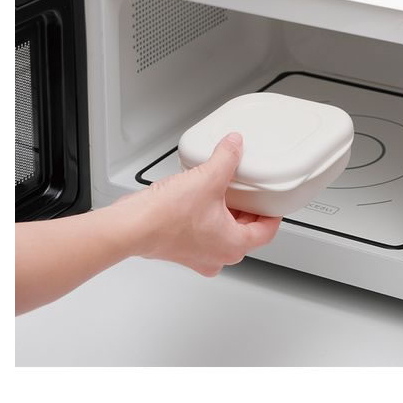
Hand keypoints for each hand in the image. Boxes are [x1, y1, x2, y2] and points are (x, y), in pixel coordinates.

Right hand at [115, 132, 281, 275]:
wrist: (130, 226)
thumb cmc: (165, 216)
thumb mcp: (206, 179)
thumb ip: (226, 159)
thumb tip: (235, 145)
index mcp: (234, 245)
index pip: (267, 231)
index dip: (272, 213)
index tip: (272, 202)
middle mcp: (218, 256)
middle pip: (246, 232)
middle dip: (247, 210)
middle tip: (248, 191)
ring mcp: (199, 256)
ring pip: (224, 233)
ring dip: (225, 214)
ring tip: (222, 192)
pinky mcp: (182, 251)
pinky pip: (204, 234)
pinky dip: (206, 218)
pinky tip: (199, 200)